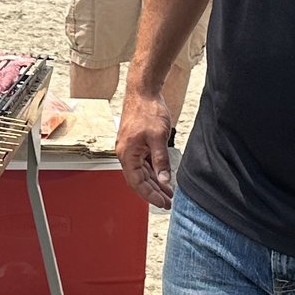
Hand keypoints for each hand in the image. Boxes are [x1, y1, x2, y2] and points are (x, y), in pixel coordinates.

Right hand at [115, 87, 175, 209]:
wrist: (143, 92)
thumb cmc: (147, 110)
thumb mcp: (158, 137)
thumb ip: (161, 160)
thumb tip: (164, 180)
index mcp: (127, 154)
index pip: (137, 182)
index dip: (150, 195)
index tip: (162, 203)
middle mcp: (126, 153)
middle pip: (139, 180)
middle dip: (153, 192)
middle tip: (168, 202)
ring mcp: (131, 149)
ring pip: (142, 173)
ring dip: (155, 183)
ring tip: (168, 193)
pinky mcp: (137, 144)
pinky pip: (144, 163)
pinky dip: (154, 172)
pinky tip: (163, 178)